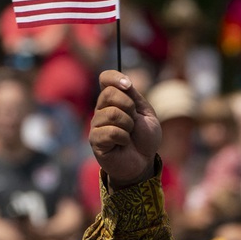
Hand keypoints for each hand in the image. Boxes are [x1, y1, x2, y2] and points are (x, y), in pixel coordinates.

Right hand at [89, 71, 161, 186]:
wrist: (144, 162)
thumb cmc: (145, 138)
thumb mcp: (145, 113)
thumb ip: (134, 97)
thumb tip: (124, 82)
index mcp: (114, 99)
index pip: (105, 78)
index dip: (115, 77)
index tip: (128, 86)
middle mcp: (101, 109)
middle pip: (109, 93)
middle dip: (129, 106)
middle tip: (134, 120)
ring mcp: (97, 124)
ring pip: (112, 113)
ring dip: (128, 125)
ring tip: (129, 134)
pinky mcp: (95, 140)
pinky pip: (109, 131)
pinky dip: (123, 138)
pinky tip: (123, 143)